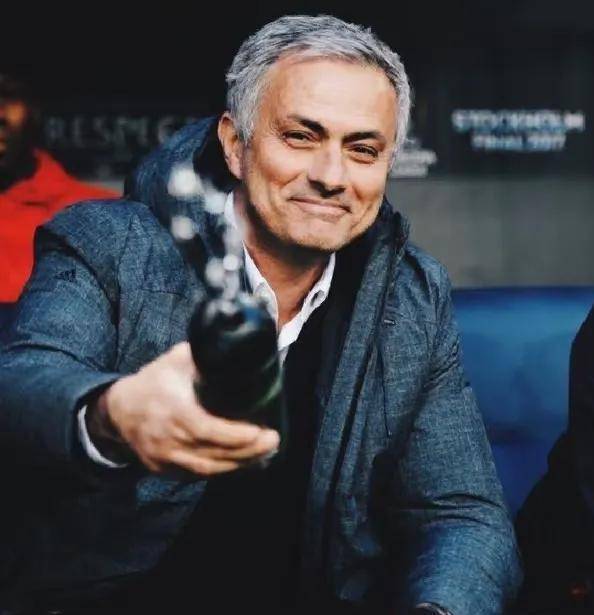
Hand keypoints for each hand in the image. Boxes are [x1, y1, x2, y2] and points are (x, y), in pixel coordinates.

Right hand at [86, 342, 279, 475]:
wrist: (119, 409)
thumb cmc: (153, 381)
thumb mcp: (175, 361)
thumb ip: (202, 356)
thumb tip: (235, 345)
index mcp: (172, 410)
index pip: (206, 429)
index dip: (235, 436)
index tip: (260, 431)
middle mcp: (168, 439)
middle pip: (213, 454)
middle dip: (247, 451)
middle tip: (272, 440)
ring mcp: (165, 459)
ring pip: (207, 470)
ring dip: (239, 464)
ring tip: (265, 452)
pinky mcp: (165, 470)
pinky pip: (197, 475)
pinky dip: (222, 470)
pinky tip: (243, 462)